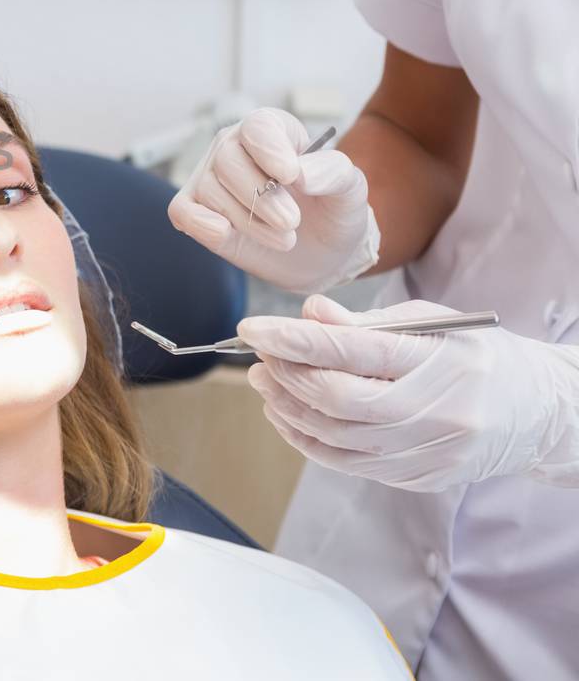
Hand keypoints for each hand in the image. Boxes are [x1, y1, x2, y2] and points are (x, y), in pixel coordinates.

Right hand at [168, 108, 379, 293]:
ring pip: (211, 191)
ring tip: (284, 237)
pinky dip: (202, 224)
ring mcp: (210, 179)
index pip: (258, 127)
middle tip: (293, 222)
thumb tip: (300, 172)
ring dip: (249, 221)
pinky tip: (227, 234)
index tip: (289, 176)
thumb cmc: (332, 210)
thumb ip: (333, 172)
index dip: (270, 150)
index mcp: (272, 130)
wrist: (321, 253)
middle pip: (228, 160)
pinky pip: (183, 212)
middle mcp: (234, 147)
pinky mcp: (196, 211)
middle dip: (262, 197)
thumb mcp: (351, 189)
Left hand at [243, 296, 578, 490]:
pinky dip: (308, 439)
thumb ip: (367, 323)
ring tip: (264, 380)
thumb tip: (309, 314)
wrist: (539, 411)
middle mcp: (438, 413)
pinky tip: (288, 414)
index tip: (252, 329)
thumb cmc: (478, 355)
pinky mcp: (420, 478)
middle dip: (286, 375)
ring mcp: (429, 452)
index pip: (354, 353)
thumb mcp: (433, 322)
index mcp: (444, 362)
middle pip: (338, 400)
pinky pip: (348, 462)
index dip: (295, 341)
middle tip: (258, 354)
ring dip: (287, 408)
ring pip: (336, 437)